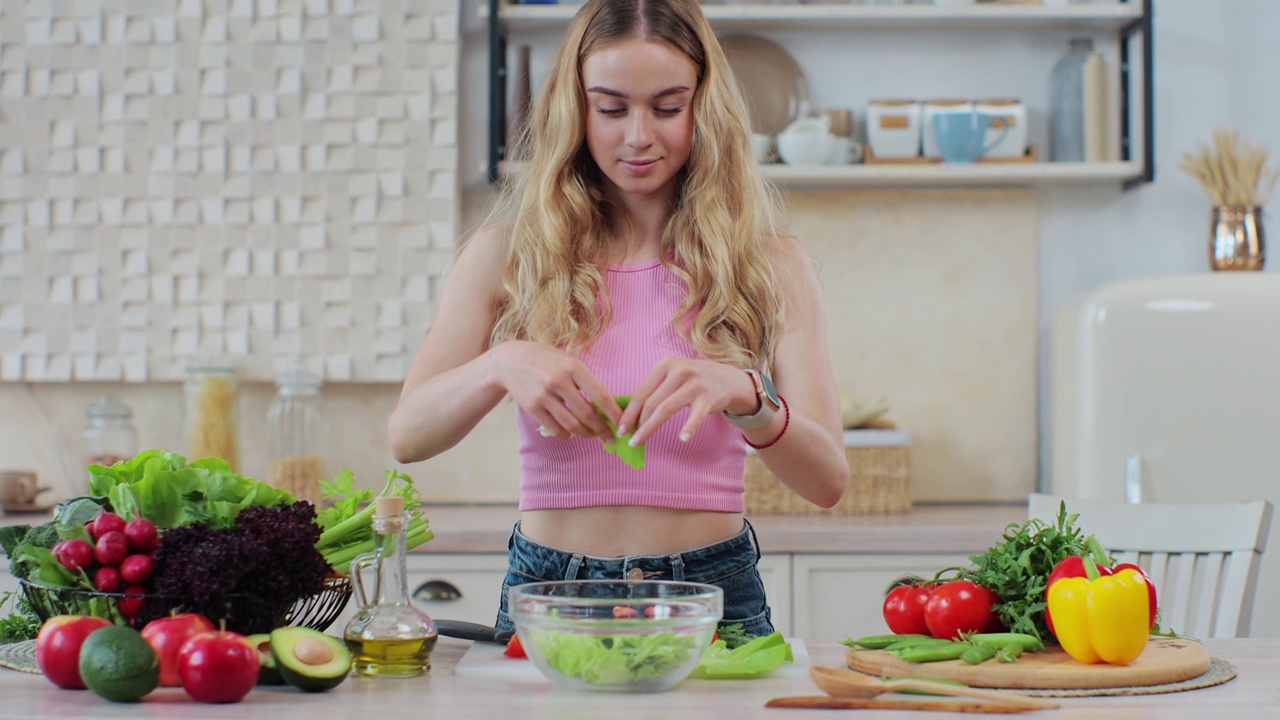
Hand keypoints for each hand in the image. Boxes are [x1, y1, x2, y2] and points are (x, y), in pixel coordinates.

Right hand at [489, 341, 619, 440]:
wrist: (510, 361)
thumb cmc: (545, 360)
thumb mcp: (567, 360)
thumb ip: (585, 379)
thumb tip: (608, 403)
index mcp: (573, 367)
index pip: (601, 395)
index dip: (614, 413)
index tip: (623, 424)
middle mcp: (559, 381)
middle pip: (588, 414)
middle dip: (602, 430)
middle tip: (610, 438)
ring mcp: (544, 395)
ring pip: (572, 425)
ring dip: (585, 434)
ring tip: (592, 436)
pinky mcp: (533, 407)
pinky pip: (555, 428)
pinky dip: (565, 435)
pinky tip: (570, 433)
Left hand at [619, 357, 754, 444]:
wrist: (728, 379)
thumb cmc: (694, 380)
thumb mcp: (674, 375)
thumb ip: (654, 389)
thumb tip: (628, 413)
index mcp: (666, 364)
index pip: (642, 391)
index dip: (629, 411)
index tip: (620, 427)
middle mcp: (680, 371)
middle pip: (651, 401)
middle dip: (637, 423)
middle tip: (629, 439)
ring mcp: (695, 384)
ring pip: (666, 409)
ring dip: (649, 428)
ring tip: (639, 442)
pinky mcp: (709, 397)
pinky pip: (695, 416)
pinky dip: (689, 428)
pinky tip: (682, 439)